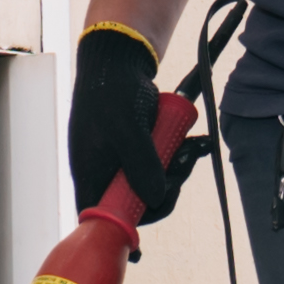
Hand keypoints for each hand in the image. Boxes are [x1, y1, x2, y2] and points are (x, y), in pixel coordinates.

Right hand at [66, 25, 193, 220]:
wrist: (119, 59)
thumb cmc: (114, 91)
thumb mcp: (128, 129)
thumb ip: (141, 165)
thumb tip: (156, 200)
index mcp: (90, 172)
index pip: (100, 214)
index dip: (123, 224)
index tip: (150, 222)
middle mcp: (102, 171)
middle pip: (133, 202)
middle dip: (163, 190)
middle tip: (182, 169)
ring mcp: (119, 160)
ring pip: (151, 182)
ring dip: (176, 170)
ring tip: (194, 148)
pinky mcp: (135, 148)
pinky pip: (158, 163)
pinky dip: (176, 157)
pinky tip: (194, 144)